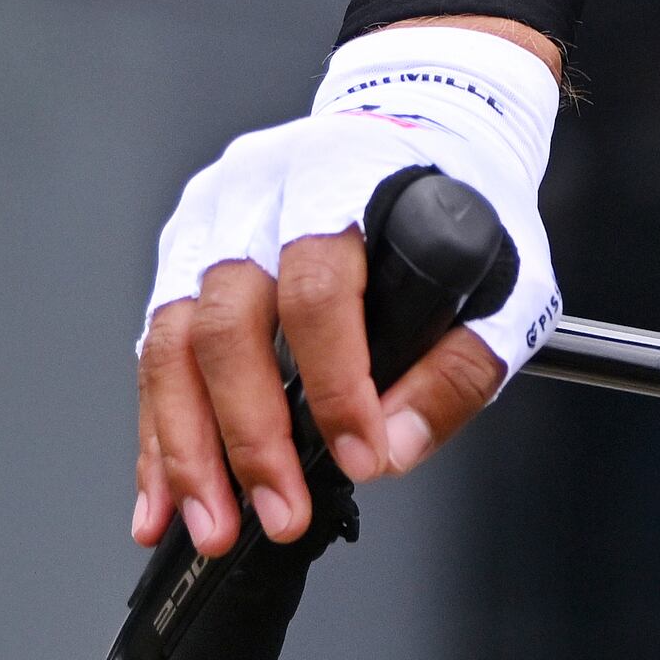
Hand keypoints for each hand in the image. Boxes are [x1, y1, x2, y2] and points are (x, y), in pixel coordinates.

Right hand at [130, 21, 562, 557]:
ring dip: (185, 449)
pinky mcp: (183, 258)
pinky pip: (155, 356)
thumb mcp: (503, 274)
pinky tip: (163, 499)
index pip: (319, 287)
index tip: (356, 456)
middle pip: (226, 321)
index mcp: (343, 173)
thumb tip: (394, 449)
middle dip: (248, 437)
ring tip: (210, 527)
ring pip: (170, 343)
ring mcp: (210, 222)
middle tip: (277, 514)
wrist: (418, 132)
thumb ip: (458, 367)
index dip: (334, 382)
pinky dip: (158, 435)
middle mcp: (260, 192)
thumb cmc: (458, 196)